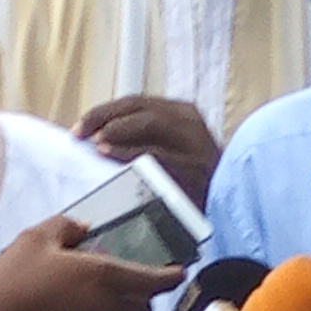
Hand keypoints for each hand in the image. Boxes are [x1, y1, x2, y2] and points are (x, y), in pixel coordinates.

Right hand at [0, 212, 178, 310]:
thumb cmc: (12, 283)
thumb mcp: (36, 238)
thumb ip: (67, 227)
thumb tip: (83, 229)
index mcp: (105, 276)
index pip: (156, 280)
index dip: (172, 275)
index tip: (179, 271)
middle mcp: (109, 308)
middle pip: (143, 305)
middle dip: (140, 294)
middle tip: (119, 281)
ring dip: (115, 310)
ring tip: (84, 298)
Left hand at [78, 95, 220, 210]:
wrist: (231, 208)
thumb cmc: (192, 184)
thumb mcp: (172, 153)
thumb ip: (141, 140)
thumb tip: (96, 139)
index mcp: (183, 114)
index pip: (137, 103)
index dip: (104, 111)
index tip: (79, 127)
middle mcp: (191, 123)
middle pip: (140, 107)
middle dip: (104, 117)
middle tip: (79, 134)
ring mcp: (195, 143)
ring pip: (150, 123)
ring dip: (116, 130)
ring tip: (95, 142)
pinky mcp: (195, 167)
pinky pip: (156, 153)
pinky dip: (129, 152)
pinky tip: (109, 155)